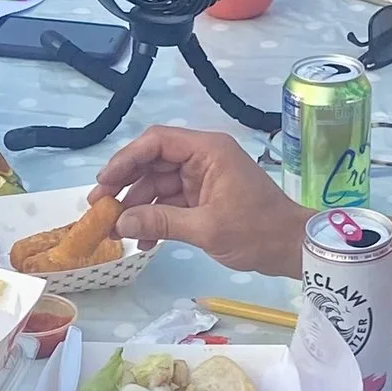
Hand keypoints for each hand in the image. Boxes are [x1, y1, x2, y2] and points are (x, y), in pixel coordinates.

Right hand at [92, 125, 305, 274]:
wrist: (292, 248)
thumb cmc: (256, 231)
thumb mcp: (206, 228)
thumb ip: (161, 222)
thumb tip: (120, 222)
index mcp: (208, 150)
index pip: (156, 142)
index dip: (126, 159)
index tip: (104, 182)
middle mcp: (203, 157)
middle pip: (153, 162)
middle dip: (126, 185)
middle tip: (99, 208)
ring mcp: (203, 177)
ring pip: (159, 183)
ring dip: (137, 206)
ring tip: (115, 231)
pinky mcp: (205, 197)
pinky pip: (171, 201)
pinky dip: (156, 217)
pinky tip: (142, 240)